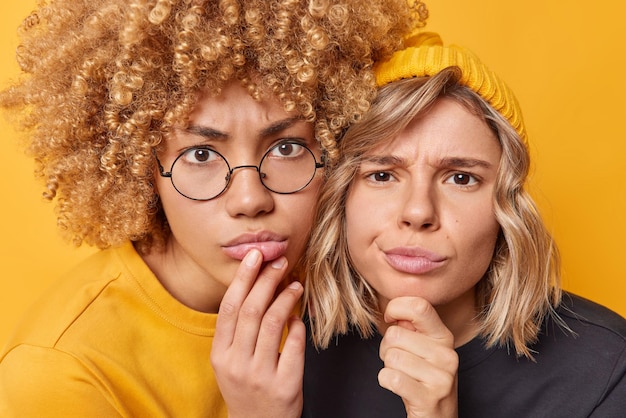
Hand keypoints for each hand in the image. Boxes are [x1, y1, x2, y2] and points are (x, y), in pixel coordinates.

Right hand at [211, 249, 304, 417]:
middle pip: (252, 310)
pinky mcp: (285, 386)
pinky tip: (300, 316)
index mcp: (220, 355)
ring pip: (273, 323)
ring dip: (286, 298)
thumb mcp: (230, 361)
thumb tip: (258, 286)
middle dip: (267, 280)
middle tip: (280, 263)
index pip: (230, 308)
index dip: (242, 278)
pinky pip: (295, 344)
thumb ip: (239, 330)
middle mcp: (236, 364)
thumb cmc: (246, 387)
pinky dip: (299, 325)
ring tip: (295, 285)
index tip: (255, 256)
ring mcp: (260, 376)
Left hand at [378, 297, 458, 417]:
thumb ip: (410, 326)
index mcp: (444, 337)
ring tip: (401, 374)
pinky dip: (386, 380)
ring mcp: (441, 377)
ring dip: (387, 366)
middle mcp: (447, 355)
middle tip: (398, 359)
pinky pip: (390, 377)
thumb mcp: (422, 348)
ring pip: (391, 356)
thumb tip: (393, 311)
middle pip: (395, 334)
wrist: (437, 416)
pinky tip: (398, 386)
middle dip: (386, 346)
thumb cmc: (421, 376)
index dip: (396, 307)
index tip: (391, 319)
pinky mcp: (428, 398)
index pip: (419, 306)